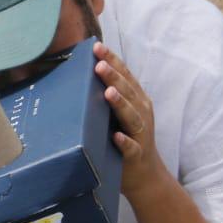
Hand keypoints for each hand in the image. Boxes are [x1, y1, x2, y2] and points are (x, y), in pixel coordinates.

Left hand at [93, 41, 167, 197]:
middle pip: (128, 91)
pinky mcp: (137, 154)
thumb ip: (106, 96)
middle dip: (114, 77)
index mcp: (136, 99)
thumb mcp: (117, 114)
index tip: (97, 46)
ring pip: (132, 116)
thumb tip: (78, 75)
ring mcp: (141, 133)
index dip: (112, 60)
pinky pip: (131, 147)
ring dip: (120, 104)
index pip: (124, 75)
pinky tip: (116, 137)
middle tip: (99, 64)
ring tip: (108, 93)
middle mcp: (141, 112)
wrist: (144, 175)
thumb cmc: (125, 138)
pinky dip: (125, 142)